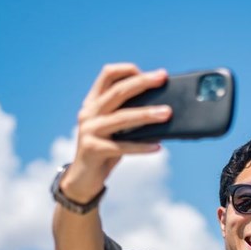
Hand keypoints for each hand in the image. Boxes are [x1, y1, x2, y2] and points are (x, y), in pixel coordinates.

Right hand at [59, 63, 172, 202]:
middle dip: (142, 82)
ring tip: (167, 113)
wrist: (83, 179)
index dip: (128, 70)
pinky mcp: (93, 149)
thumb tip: (165, 111)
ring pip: (122, 117)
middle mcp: (88, 113)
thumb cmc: (105, 151)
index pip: (107, 75)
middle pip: (117, 91)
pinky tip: (158, 147)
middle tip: (162, 78)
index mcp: (93, 103)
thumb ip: (131, 117)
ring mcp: (89, 130)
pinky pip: (122, 146)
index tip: (152, 74)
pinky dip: (141, 146)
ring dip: (147, 114)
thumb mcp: (116, 130)